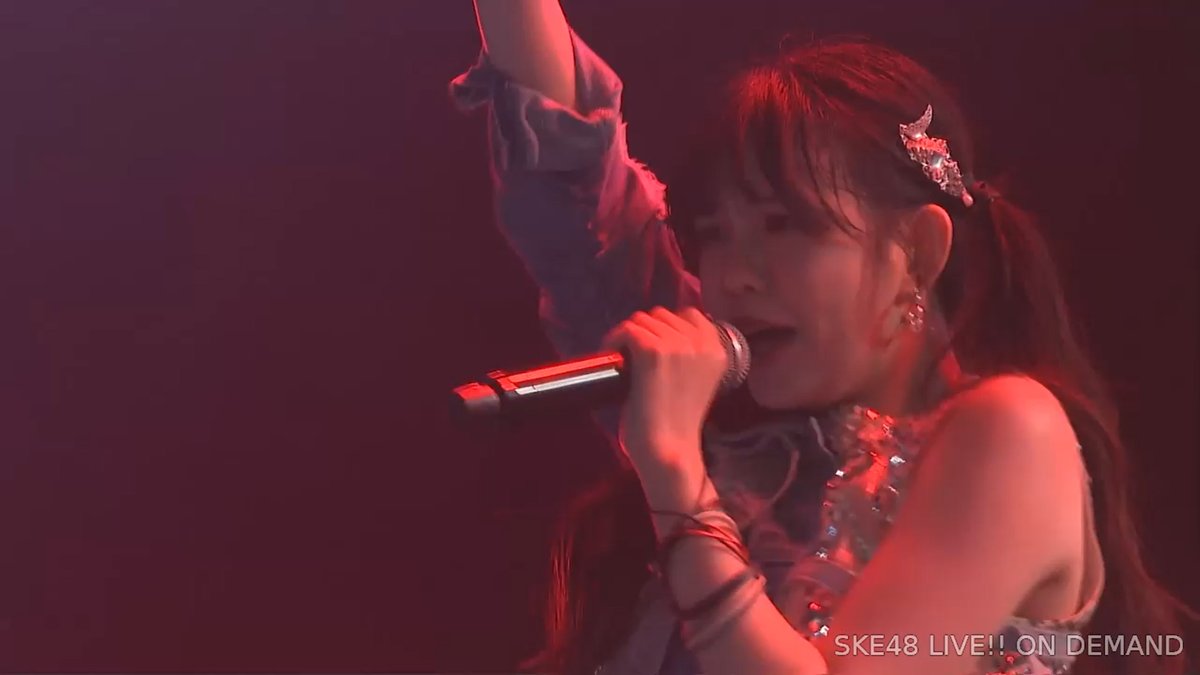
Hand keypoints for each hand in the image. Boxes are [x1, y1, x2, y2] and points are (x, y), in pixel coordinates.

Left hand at [601, 307, 725, 500]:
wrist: (668, 451)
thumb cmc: (676, 427)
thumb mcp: (696, 383)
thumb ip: (687, 358)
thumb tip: (659, 336)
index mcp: (718, 350)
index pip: (689, 315)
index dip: (665, 328)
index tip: (651, 346)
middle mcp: (701, 342)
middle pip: (662, 314)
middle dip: (645, 332)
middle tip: (631, 356)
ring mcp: (677, 344)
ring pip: (641, 320)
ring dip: (628, 336)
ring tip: (621, 360)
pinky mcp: (652, 350)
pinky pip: (627, 329)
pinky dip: (614, 340)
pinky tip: (611, 358)